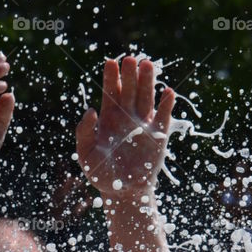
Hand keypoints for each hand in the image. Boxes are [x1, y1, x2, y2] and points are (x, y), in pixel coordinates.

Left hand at [76, 56, 174, 199]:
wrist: (123, 193)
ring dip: (148, 81)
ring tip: (147, 65)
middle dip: (130, 74)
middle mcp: (127, 116)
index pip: (111, 92)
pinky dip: (167, 104)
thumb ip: (83, 132)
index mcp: (109, 118)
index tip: (110, 62)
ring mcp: (144, 123)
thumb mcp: (85, 154)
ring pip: (147, 96)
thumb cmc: (102, 174)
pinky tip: (167, 92)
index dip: (111, 77)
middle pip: (130, 89)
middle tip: (130, 59)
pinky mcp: (159, 134)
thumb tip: (90, 110)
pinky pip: (165, 115)